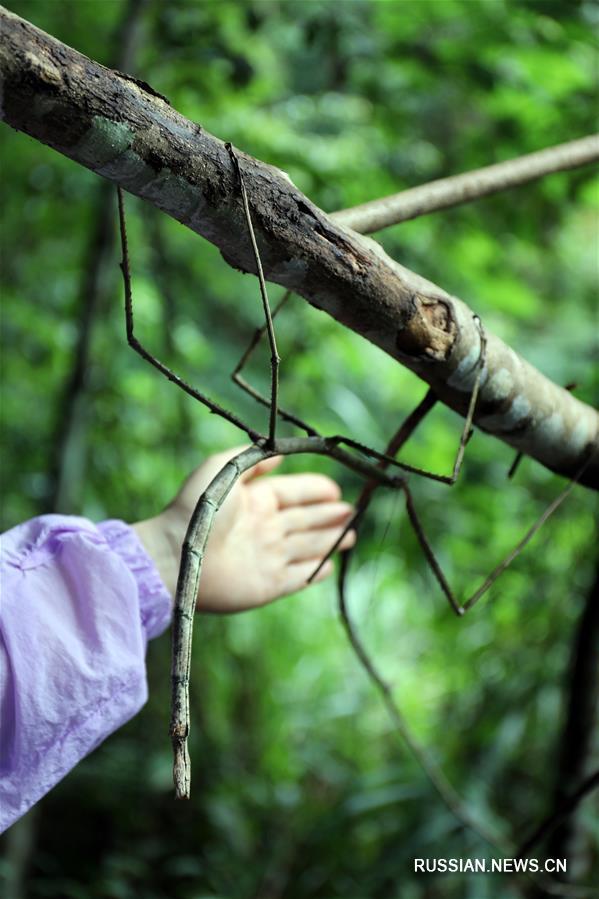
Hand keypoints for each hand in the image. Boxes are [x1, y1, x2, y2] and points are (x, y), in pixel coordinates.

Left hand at [133, 446, 355, 612]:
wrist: (177, 555)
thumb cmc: (197, 509)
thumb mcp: (223, 468)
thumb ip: (252, 460)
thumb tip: (280, 454)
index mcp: (256, 500)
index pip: (295, 493)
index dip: (316, 491)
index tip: (336, 489)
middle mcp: (265, 528)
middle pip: (306, 520)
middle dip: (330, 515)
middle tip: (354, 511)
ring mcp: (268, 558)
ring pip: (308, 547)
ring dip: (330, 541)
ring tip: (352, 535)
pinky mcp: (268, 585)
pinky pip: (298, 578)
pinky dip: (315, 571)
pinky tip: (329, 566)